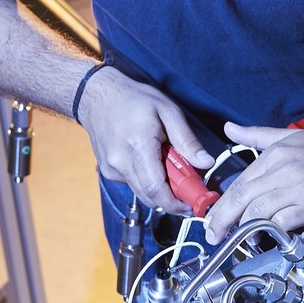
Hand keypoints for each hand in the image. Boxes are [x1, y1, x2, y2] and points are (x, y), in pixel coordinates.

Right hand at [76, 68, 212, 213]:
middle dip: (171, 199)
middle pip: (149, 196)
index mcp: (138, 147)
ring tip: (167, 166)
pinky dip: (145, 179)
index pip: (156, 189)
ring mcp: (111, 169)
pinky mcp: (108, 170)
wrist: (97, 95)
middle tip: (187, 190)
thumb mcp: (168, 111)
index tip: (190, 207)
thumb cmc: (134, 99)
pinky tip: (148, 160)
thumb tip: (206, 163)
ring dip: (159, 188)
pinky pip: (132, 183)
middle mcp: (121, 163)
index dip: (175, 204)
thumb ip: (186, 140)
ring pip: (141, 192)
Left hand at [203, 122, 303, 241]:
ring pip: (257, 212)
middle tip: (214, 234)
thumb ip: (256, 135)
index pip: (239, 182)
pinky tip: (264, 237)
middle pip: (241, 198)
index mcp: (275, 154)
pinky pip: (280, 223)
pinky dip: (269, 231)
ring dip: (243, 229)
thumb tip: (229, 128)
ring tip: (238, 238)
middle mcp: (283, 169)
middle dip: (222, 220)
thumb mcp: (291, 136)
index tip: (213, 216)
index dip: (222, 204)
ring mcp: (297, 188)